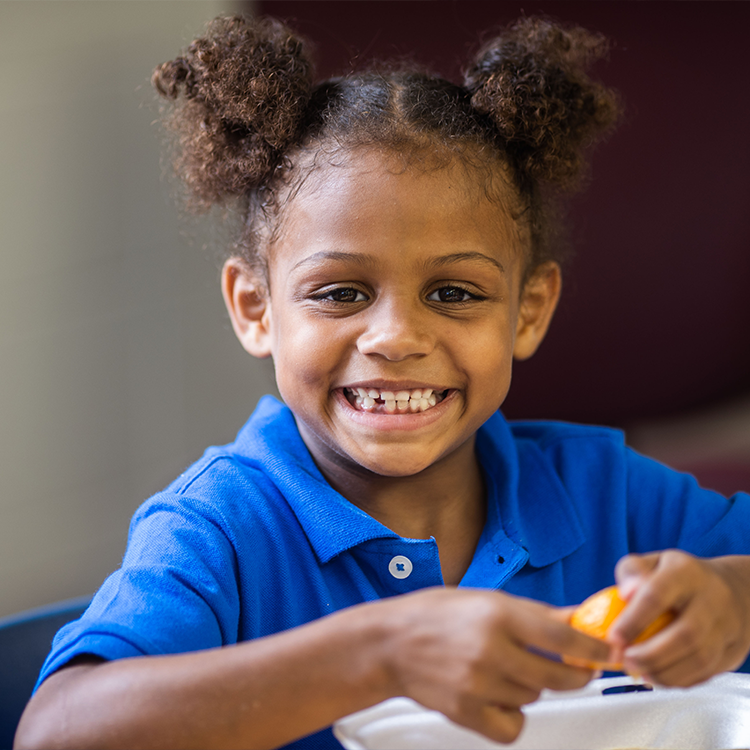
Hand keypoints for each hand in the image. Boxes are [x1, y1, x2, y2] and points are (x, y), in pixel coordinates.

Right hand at [379, 587, 609, 743]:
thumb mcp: (485, 599)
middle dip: (575, 675)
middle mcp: (489, 648)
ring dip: (532, 688)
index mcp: (496, 614)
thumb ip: (532, 613)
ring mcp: (477, 683)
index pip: (561, 636)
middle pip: (556, 676)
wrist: (390, 643)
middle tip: (576, 669)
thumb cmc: (435, 614)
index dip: (592, 648)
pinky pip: (512, 725)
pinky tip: (499, 696)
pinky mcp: (466, 712)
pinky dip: (513, 715)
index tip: (608, 654)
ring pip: (533, 698)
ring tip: (507, 670)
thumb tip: (575, 619)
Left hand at [609, 551, 749, 685]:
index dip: (633, 620)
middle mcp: (711, 598)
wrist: (733, 589)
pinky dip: (679, 680)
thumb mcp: (653, 562)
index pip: (657, 595)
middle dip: (650, 655)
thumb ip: (632, 572)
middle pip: (685, 634)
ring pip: (700, 659)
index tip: (614, 639)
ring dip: (664, 672)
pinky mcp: (732, 651)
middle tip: (626, 661)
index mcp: (685, 572)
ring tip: (639, 671)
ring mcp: (727, 626)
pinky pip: (707, 672)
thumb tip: (625, 593)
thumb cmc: (680, 577)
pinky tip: (658, 677)